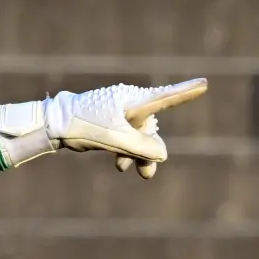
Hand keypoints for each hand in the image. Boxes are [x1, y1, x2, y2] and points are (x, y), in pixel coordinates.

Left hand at [0, 78, 208, 178]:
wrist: (53, 124)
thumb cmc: (85, 125)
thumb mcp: (117, 140)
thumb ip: (142, 148)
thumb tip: (162, 154)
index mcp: (134, 101)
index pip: (166, 97)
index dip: (186, 92)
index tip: (204, 83)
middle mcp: (130, 104)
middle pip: (151, 127)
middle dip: (150, 150)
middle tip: (146, 174)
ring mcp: (119, 113)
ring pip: (138, 136)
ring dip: (138, 155)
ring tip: (137, 174)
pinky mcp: (108, 122)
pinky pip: (125, 138)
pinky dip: (125, 152)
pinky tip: (120, 166)